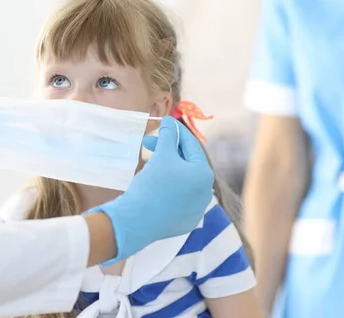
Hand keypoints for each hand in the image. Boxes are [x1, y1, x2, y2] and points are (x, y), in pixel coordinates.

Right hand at [89, 116, 213, 262]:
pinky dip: (167, 187)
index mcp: (204, 174)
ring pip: (182, 181)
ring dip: (167, 168)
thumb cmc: (153, 184)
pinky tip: (153, 183)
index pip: (191, 146)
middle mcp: (205, 193)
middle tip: (148, 142)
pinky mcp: (184, 222)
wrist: (137, 221)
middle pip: (187, 163)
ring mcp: (196, 210)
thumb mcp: (162, 154)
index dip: (176, 131)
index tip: (164, 123)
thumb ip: (168, 135)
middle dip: (168, 150)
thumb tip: (169, 120)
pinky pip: (177, 198)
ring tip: (149, 162)